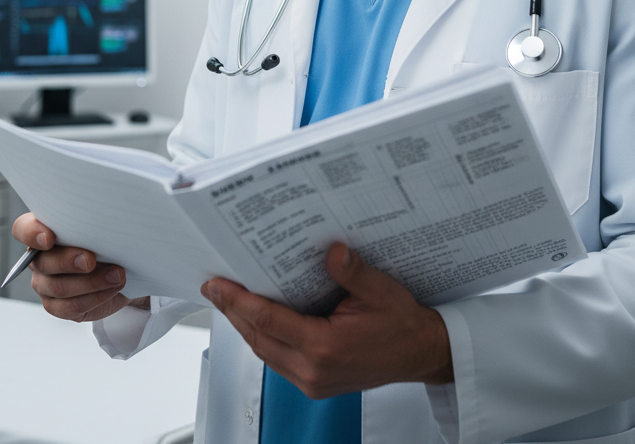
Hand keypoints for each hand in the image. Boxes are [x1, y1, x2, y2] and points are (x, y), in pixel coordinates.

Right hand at [12, 212, 148, 321]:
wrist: (118, 268)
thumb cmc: (104, 240)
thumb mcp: (98, 226)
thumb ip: (90, 223)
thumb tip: (101, 221)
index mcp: (42, 231)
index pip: (22, 229)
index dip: (31, 233)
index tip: (49, 238)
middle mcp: (39, 258)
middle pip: (43, 262)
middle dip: (69, 261)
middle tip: (91, 260)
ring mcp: (45, 284)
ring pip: (59, 287)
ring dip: (92, 282)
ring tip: (117, 275)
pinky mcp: (57, 306)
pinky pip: (71, 307)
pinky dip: (95, 298)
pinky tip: (112, 288)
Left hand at [201, 242, 452, 398]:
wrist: (421, 355)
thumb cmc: (402, 324)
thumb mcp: (382, 291)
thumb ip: (353, 271)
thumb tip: (332, 250)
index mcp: (325, 347)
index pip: (267, 321)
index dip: (237, 301)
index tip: (216, 284)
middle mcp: (313, 370)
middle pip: (257, 337)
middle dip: (232, 310)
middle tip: (213, 285)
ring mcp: (312, 381)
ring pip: (263, 350)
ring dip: (244, 324)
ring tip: (227, 297)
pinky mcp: (314, 384)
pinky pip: (276, 359)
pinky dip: (261, 336)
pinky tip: (255, 316)